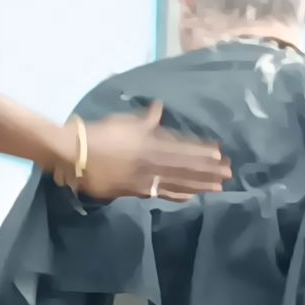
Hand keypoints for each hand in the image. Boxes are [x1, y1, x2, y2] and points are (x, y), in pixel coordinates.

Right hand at [74, 103, 229, 201]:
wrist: (75, 156)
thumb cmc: (99, 134)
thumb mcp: (125, 122)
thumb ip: (146, 119)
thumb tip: (160, 108)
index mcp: (151, 145)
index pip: (183, 149)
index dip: (202, 152)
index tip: (221, 153)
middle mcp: (152, 164)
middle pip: (186, 169)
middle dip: (208, 171)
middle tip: (228, 174)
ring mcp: (144, 180)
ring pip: (177, 183)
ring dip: (199, 185)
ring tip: (217, 187)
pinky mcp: (135, 192)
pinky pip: (161, 193)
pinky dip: (177, 195)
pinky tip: (191, 197)